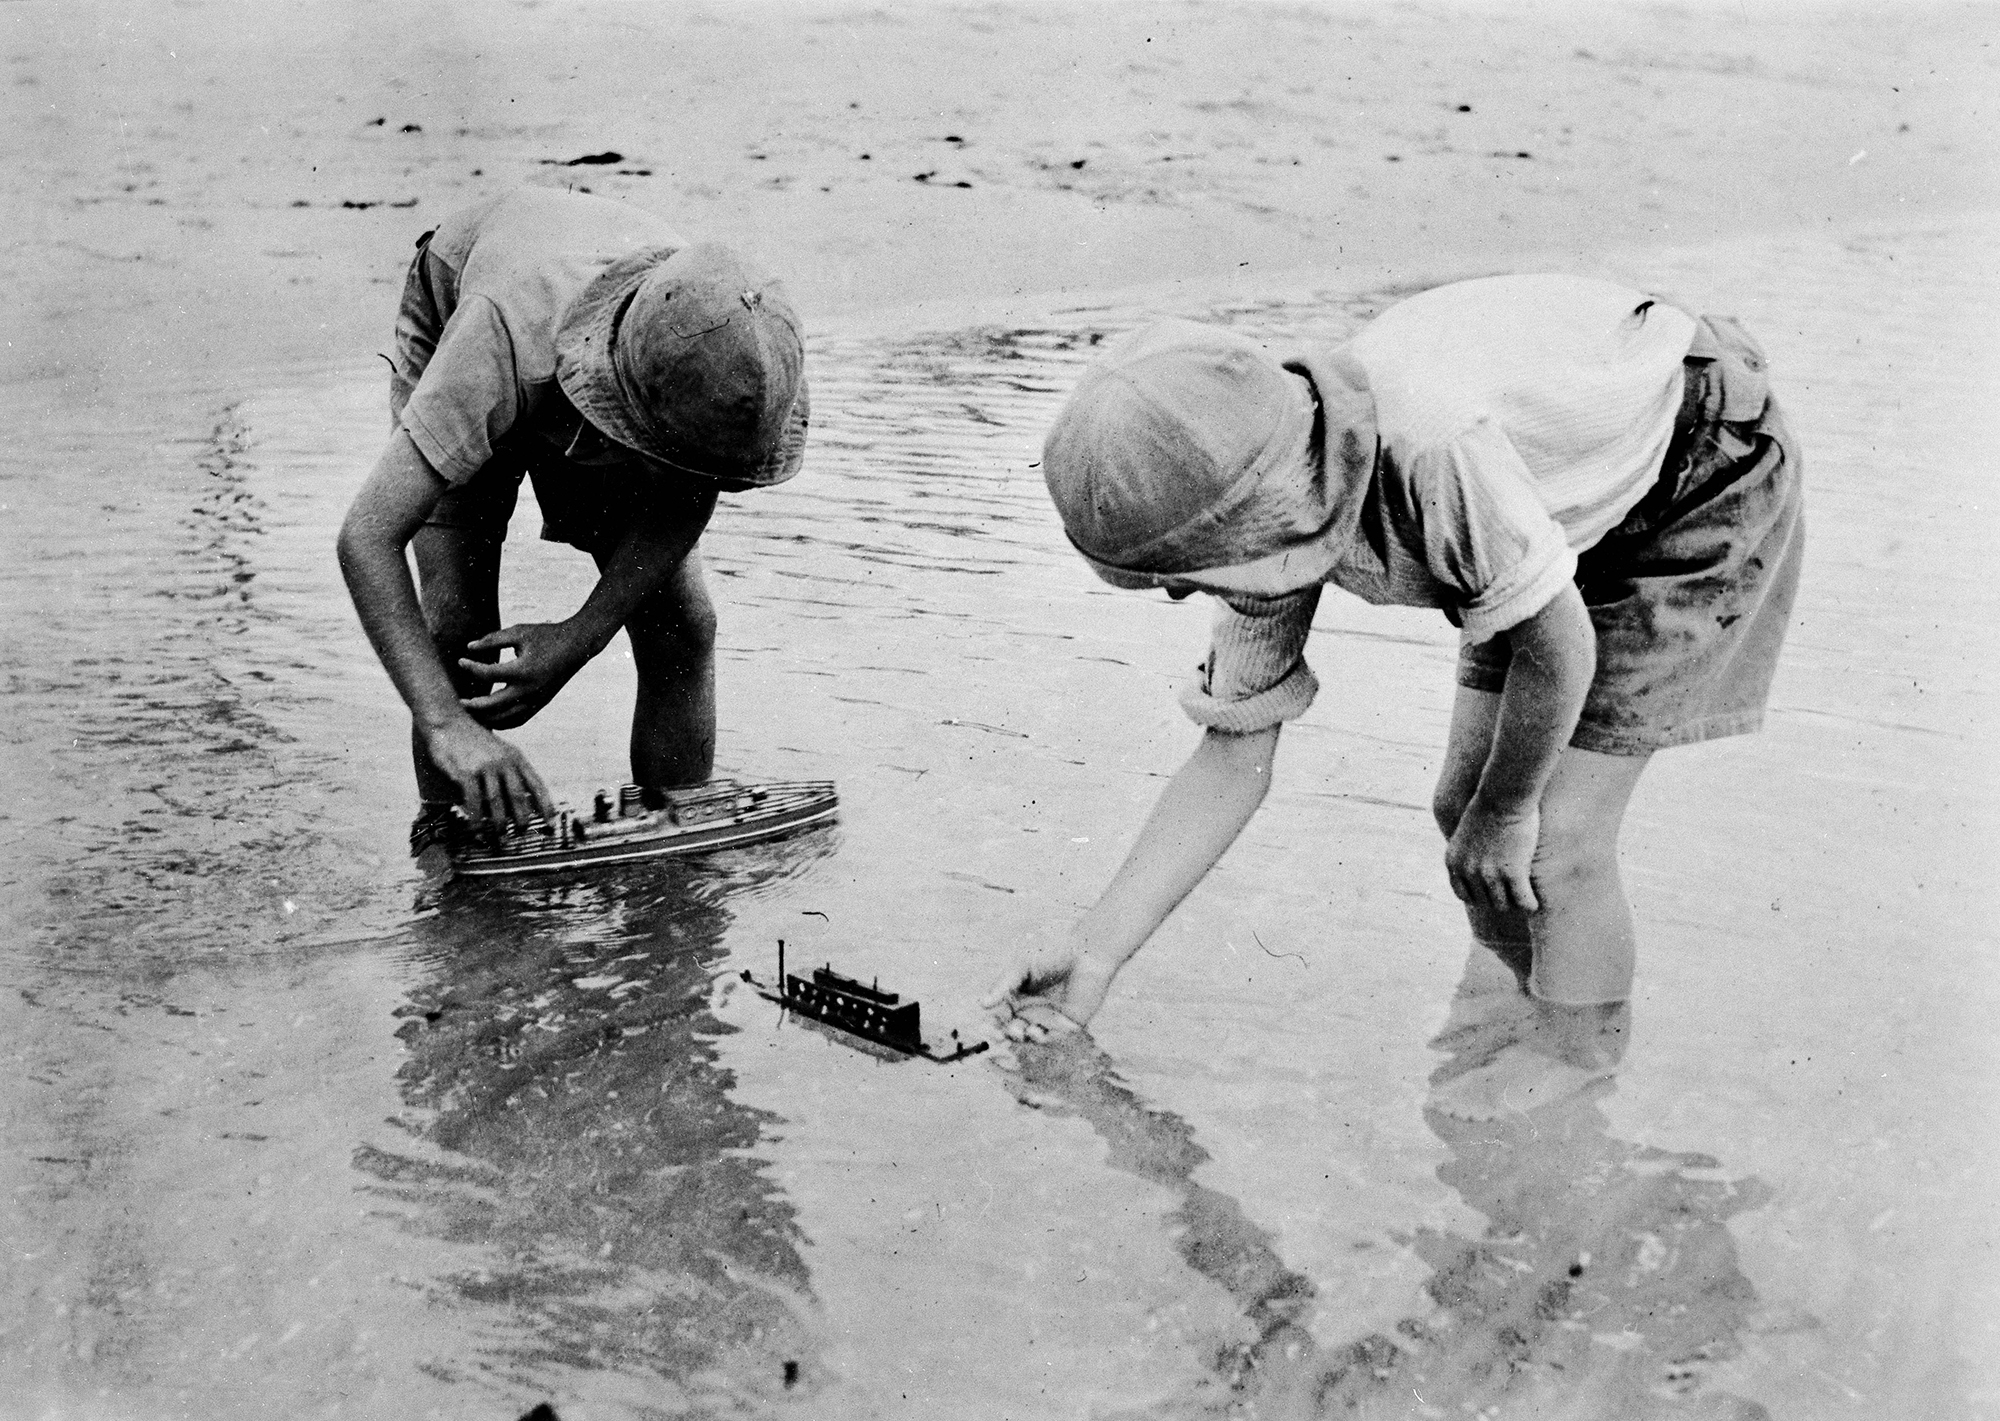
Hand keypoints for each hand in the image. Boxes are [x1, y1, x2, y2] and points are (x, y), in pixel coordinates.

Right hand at [421, 716, 555, 824]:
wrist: (448, 722)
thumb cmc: (474, 742)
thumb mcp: (499, 752)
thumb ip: (511, 772)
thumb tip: (520, 803)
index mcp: (516, 758)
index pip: (536, 785)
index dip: (546, 806)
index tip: (551, 824)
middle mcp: (504, 762)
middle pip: (519, 797)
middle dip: (522, 820)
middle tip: (521, 836)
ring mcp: (485, 767)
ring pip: (496, 802)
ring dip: (499, 824)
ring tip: (500, 839)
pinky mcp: (466, 772)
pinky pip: (474, 801)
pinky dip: (476, 819)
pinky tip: (476, 831)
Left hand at [458, 621, 594, 728]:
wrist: (577, 646)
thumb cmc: (546, 635)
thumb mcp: (519, 632)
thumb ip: (492, 639)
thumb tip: (469, 648)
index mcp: (522, 670)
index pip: (488, 674)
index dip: (470, 667)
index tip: (460, 661)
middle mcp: (529, 690)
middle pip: (492, 705)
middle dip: (472, 704)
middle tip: (457, 700)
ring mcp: (536, 700)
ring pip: (504, 718)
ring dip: (485, 717)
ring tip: (471, 712)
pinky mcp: (540, 704)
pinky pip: (518, 720)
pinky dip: (502, 722)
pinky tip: (490, 717)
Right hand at [980, 930, 1117, 1041]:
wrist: (1086, 953)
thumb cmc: (1053, 952)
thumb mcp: (1023, 965)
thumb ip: (1004, 985)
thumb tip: (982, 1004)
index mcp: (1017, 994)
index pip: (999, 1014)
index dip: (991, 1023)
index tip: (986, 1027)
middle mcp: (1030, 1009)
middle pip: (1012, 1029)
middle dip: (1005, 1035)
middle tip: (1002, 1034)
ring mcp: (1048, 1018)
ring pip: (1029, 1037)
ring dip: (1022, 1038)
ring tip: (1021, 1030)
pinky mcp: (1066, 1025)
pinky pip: (1052, 1038)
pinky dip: (1042, 1039)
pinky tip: (1037, 1032)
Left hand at [1446, 797, 1540, 913]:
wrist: (1503, 794)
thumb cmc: (1490, 807)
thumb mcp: (1467, 833)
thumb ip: (1468, 854)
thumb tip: (1479, 872)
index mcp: (1453, 861)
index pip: (1463, 895)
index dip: (1479, 896)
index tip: (1492, 893)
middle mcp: (1467, 871)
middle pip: (1484, 902)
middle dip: (1499, 899)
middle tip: (1513, 895)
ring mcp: (1488, 874)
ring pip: (1503, 905)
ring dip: (1514, 903)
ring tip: (1525, 898)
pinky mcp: (1512, 873)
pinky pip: (1522, 901)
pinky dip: (1530, 904)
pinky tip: (1535, 902)